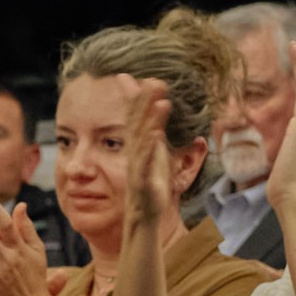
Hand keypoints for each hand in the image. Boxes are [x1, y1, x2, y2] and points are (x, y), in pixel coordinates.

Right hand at [117, 78, 179, 235]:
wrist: (143, 217)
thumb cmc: (149, 187)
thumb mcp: (153, 158)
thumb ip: (153, 137)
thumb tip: (157, 121)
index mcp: (136, 146)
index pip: (133, 117)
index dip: (135, 97)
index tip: (137, 77)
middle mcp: (134, 153)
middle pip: (136, 123)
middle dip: (144, 101)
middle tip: (154, 80)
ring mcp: (137, 167)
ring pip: (142, 140)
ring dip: (152, 120)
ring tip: (162, 102)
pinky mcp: (142, 181)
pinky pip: (145, 162)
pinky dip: (150, 148)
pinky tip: (156, 135)